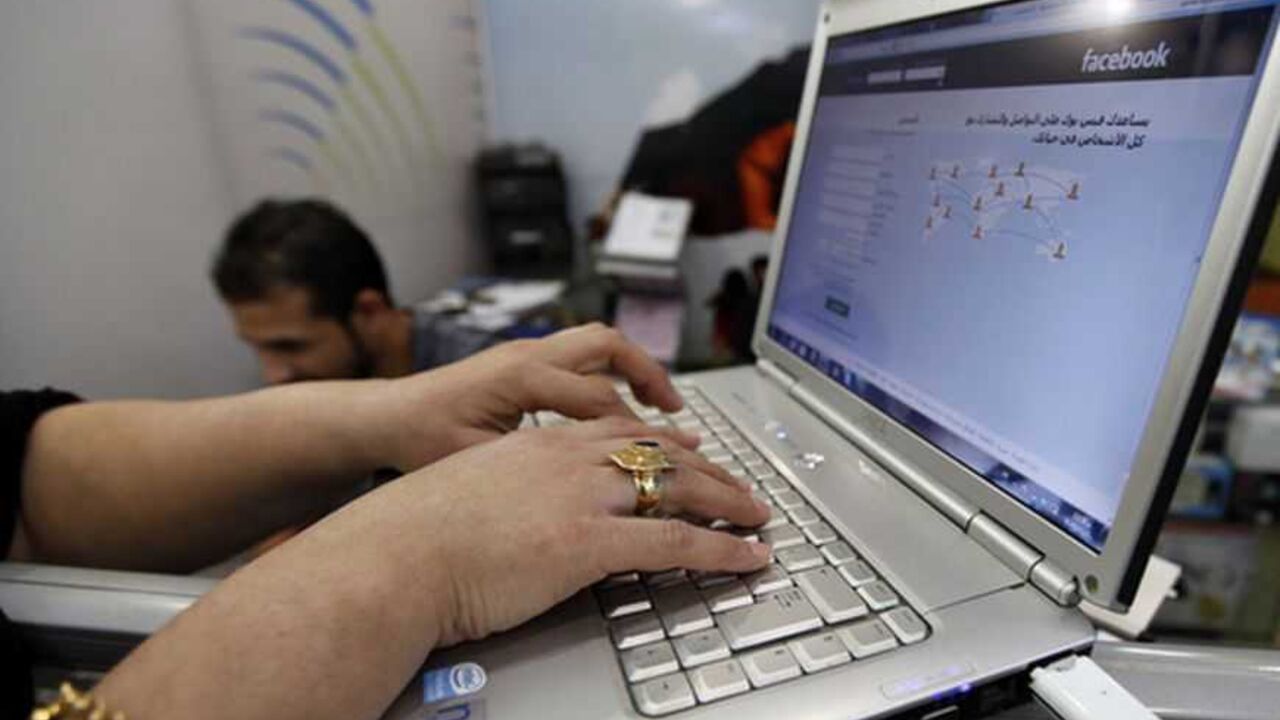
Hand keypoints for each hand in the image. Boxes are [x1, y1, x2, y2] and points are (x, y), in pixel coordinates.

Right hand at [349, 417, 772, 646]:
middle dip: (711, 469)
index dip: (664, 440)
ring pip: (679, 488)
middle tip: (742, 484)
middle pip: (661, 453)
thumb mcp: (471, 491)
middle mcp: (569, 458)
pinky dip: (723, 549)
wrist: (391, 556)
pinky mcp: (590, 543)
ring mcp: (582, 497)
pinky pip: (677, 542)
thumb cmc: (413, 535)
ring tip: (759, 514)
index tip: (691, 447)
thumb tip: (523, 509)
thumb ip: (509, 489)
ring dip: (729, 502)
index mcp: (540, 443)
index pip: (620, 432)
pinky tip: (748, 556)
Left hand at [374, 323, 685, 471]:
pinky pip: (580, 357)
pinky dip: (608, 375)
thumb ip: (532, 466)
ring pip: (597, 344)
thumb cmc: (419, 442)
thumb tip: (587, 486)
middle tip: (678, 412)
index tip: (663, 460)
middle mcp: (528, 354)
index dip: (636, 432)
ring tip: (661, 404)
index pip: (600, 397)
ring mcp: (526, 352)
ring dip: (633, 369)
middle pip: (609, 347)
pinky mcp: (523, 361)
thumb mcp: (478, 461)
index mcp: (521, 376)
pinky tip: (619, 408)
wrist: (383, 419)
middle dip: (649, 376)